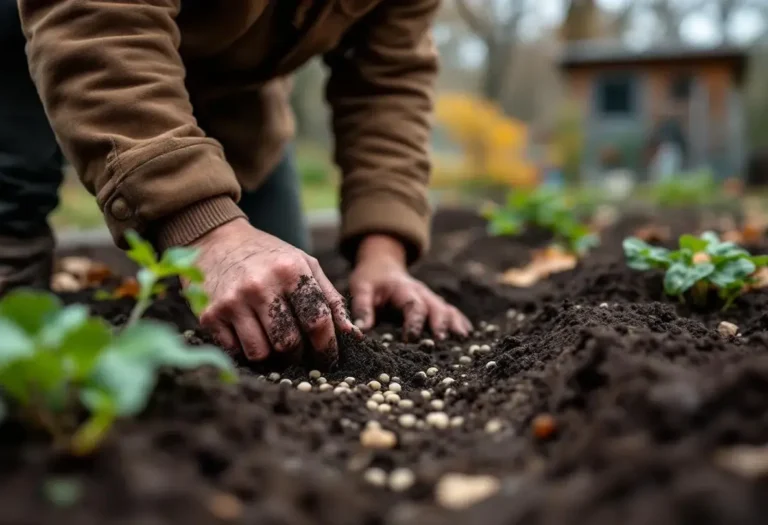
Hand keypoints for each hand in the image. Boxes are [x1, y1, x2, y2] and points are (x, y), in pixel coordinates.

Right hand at [190, 218, 359, 363]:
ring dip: (269, 355)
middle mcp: (261, 286)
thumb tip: (354, 334)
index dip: (327, 346)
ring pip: (260, 353)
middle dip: (297, 354)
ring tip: (271, 340)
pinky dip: (243, 349)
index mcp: (291, 271)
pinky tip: (247, 333)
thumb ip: (330, 298)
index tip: (329, 358)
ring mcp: (233, 301)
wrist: (217, 240)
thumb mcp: (304, 264)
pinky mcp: (210, 314)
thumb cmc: (269, 256)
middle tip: (297, 352)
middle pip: (288, 343)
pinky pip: (234, 351)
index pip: (317, 321)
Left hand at [348, 234, 471, 340]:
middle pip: (435, 306)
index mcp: (403, 288)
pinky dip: (459, 320)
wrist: (382, 264)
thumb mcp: (361, 289)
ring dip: (454, 322)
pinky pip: (449, 310)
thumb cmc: (371, 279)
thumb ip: (362, 308)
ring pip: (446, 308)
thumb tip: (360, 331)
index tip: (410, 339)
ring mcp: (429, 296)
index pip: (412, 305)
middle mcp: (420, 292)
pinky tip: (467, 333)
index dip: (414, 322)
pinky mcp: (433, 301)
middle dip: (440, 323)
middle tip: (441, 339)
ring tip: (462, 338)